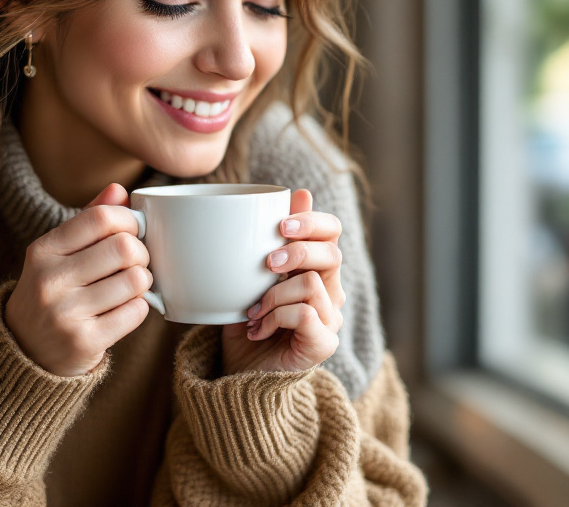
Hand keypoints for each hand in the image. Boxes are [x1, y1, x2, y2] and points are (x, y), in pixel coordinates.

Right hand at [5, 183, 151, 376]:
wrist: (25, 352)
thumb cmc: (52, 291)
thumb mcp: (59, 253)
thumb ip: (89, 219)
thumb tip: (119, 190)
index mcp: (43, 250)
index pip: (100, 218)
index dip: (129, 220)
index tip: (134, 230)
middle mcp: (50, 280)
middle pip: (124, 248)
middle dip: (141, 252)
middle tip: (136, 262)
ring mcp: (65, 313)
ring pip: (135, 281)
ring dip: (143, 282)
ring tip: (131, 286)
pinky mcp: (84, 341)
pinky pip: (136, 312)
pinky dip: (140, 307)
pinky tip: (125, 308)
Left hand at [221, 189, 344, 374]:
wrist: (237, 375)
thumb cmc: (245, 323)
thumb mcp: (250, 275)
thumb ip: (269, 240)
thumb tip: (295, 193)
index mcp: (315, 268)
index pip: (332, 231)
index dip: (311, 221)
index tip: (280, 225)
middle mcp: (331, 291)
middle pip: (331, 253)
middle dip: (295, 252)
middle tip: (267, 264)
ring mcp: (331, 318)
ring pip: (313, 283)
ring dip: (274, 293)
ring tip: (252, 310)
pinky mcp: (324, 343)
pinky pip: (306, 313)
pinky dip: (275, 317)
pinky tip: (257, 330)